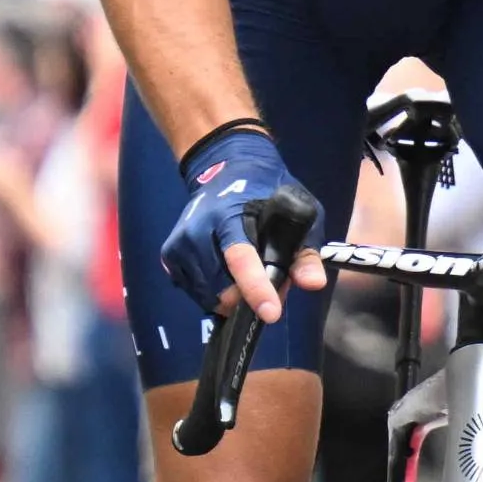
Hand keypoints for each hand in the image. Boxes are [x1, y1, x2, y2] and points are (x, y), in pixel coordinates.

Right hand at [163, 124, 320, 322]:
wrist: (223, 167)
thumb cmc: (265, 191)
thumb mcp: (297, 210)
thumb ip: (304, 250)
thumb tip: (313, 283)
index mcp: (228, 215)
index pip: (239, 258)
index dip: (255, 288)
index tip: (270, 314)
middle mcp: (197, 231)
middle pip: (224, 288)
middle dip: (251, 296)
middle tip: (269, 280)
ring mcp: (179, 246)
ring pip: (210, 297)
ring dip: (234, 296)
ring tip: (249, 273)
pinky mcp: (170, 258)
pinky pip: (197, 293)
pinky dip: (216, 292)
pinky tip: (227, 273)